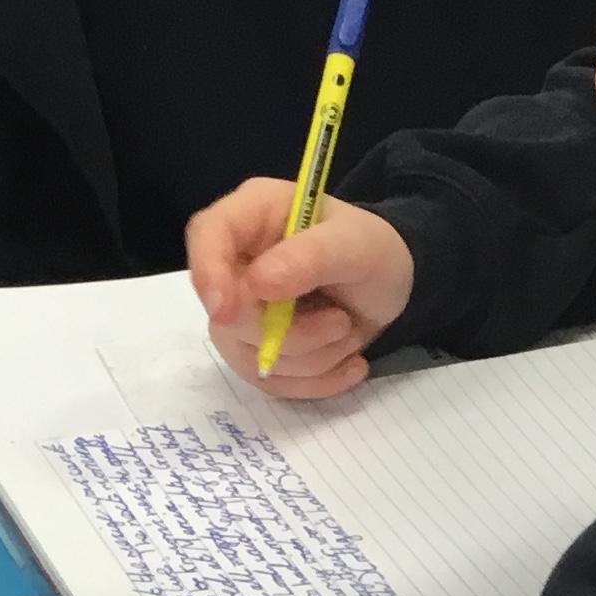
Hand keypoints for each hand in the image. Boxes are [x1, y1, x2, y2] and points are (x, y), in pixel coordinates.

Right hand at [185, 181, 414, 399]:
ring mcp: (241, 309)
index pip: (207, 235)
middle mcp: (236, 261)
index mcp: (252, 214)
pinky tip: (349, 364)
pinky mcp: (255, 347)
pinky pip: (271, 381)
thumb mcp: (356, 245)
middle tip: (341, 322)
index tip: (229, 312)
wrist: (388, 284)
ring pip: (249, 355)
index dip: (208, 273)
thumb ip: (310, 257)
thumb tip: (257, 283)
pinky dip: (316, 381)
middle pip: (228, 315)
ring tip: (347, 331)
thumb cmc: (371, 249)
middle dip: (292, 334)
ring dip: (312, 358)